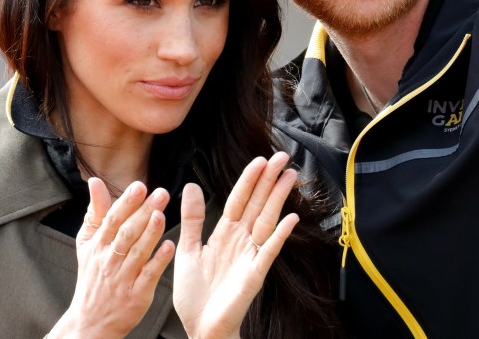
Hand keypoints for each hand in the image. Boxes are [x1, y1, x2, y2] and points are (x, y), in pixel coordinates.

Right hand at [48, 178, 174, 338]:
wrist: (90, 322)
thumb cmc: (92, 278)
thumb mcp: (87, 244)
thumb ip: (95, 212)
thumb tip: (95, 182)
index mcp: (98, 246)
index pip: (112, 220)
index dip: (126, 202)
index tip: (139, 186)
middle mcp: (110, 261)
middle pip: (127, 233)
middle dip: (143, 212)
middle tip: (161, 193)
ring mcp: (123, 278)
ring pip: (138, 253)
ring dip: (151, 233)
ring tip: (162, 215)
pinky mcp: (137, 295)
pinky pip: (148, 276)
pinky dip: (159, 261)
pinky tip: (170, 247)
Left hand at [173, 152, 299, 338]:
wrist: (200, 328)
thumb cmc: (195, 295)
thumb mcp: (187, 250)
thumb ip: (192, 219)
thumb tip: (190, 186)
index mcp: (224, 234)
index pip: (239, 200)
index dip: (249, 180)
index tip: (259, 160)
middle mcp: (241, 241)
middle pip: (257, 204)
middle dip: (269, 180)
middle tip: (282, 157)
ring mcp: (251, 255)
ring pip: (266, 219)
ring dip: (278, 198)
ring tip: (289, 176)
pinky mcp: (255, 273)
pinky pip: (270, 250)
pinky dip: (280, 234)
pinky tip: (291, 218)